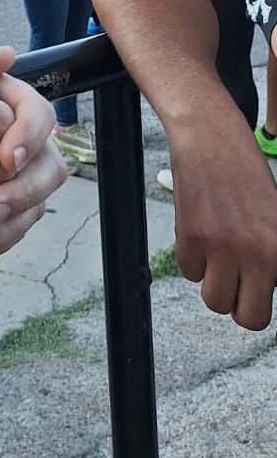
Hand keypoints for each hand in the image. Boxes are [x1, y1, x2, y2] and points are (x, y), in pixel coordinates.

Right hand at [167, 125, 276, 328]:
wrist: (211, 140)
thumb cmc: (247, 175)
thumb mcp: (275, 218)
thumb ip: (272, 256)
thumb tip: (268, 285)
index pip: (270, 309)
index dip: (261, 305)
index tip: (255, 296)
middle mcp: (256, 253)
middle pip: (246, 317)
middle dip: (240, 305)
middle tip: (238, 282)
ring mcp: (221, 247)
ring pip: (214, 301)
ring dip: (215, 284)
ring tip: (219, 256)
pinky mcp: (190, 237)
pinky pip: (189, 272)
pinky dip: (193, 259)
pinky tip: (202, 232)